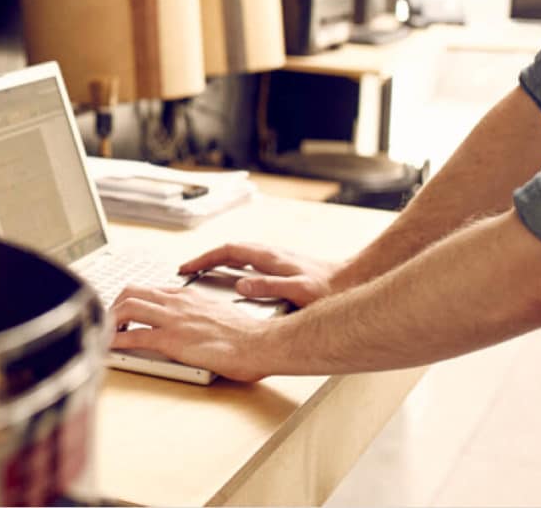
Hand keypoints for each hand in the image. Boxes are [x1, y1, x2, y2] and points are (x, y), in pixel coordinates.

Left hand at [110, 284, 274, 381]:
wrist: (257, 342)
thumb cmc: (245, 333)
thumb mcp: (218, 312)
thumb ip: (200, 313)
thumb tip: (193, 322)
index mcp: (188, 295)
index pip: (150, 289)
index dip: (132, 299)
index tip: (125, 310)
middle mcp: (176, 302)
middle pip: (132, 292)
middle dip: (115, 305)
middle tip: (110, 320)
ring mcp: (172, 320)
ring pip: (128, 308)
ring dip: (111, 320)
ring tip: (105, 332)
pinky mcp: (171, 340)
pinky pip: (134, 337)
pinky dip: (116, 341)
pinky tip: (109, 347)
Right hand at [178, 242, 338, 307]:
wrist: (354, 280)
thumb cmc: (329, 289)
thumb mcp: (298, 291)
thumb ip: (268, 287)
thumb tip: (240, 285)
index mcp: (269, 258)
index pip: (228, 251)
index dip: (204, 258)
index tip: (186, 268)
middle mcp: (271, 254)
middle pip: (230, 250)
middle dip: (206, 258)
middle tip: (187, 270)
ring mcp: (277, 258)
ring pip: (240, 254)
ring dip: (219, 260)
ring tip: (204, 273)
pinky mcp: (283, 265)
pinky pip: (249, 261)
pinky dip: (233, 266)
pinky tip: (235, 278)